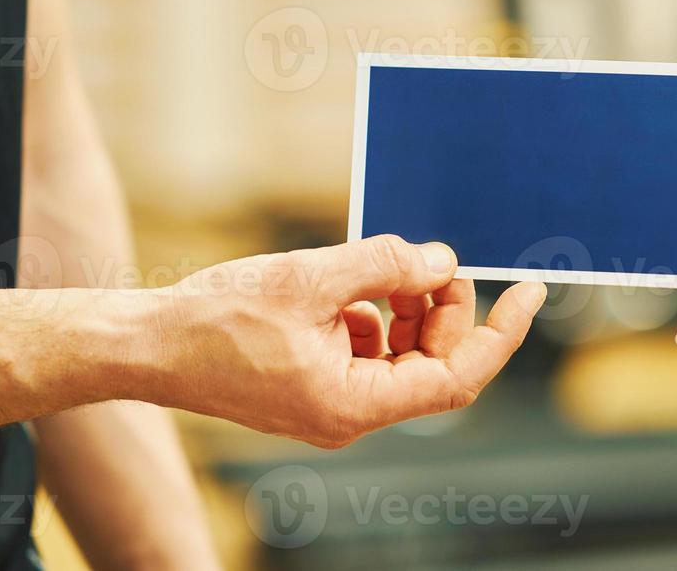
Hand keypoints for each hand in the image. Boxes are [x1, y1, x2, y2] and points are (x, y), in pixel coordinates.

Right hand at [151, 235, 544, 447]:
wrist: (146, 344)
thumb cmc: (216, 316)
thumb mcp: (312, 277)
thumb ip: (385, 265)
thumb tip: (443, 261)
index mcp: (353, 405)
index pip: (457, 377)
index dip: (500, 333)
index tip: (529, 292)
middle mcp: (349, 415)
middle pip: (433, 363)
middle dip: (442, 308)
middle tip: (431, 262)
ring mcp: (332, 404)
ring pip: (402, 355)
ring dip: (405, 307)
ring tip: (381, 268)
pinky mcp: (314, 385)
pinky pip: (368, 351)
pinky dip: (373, 314)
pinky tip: (348, 287)